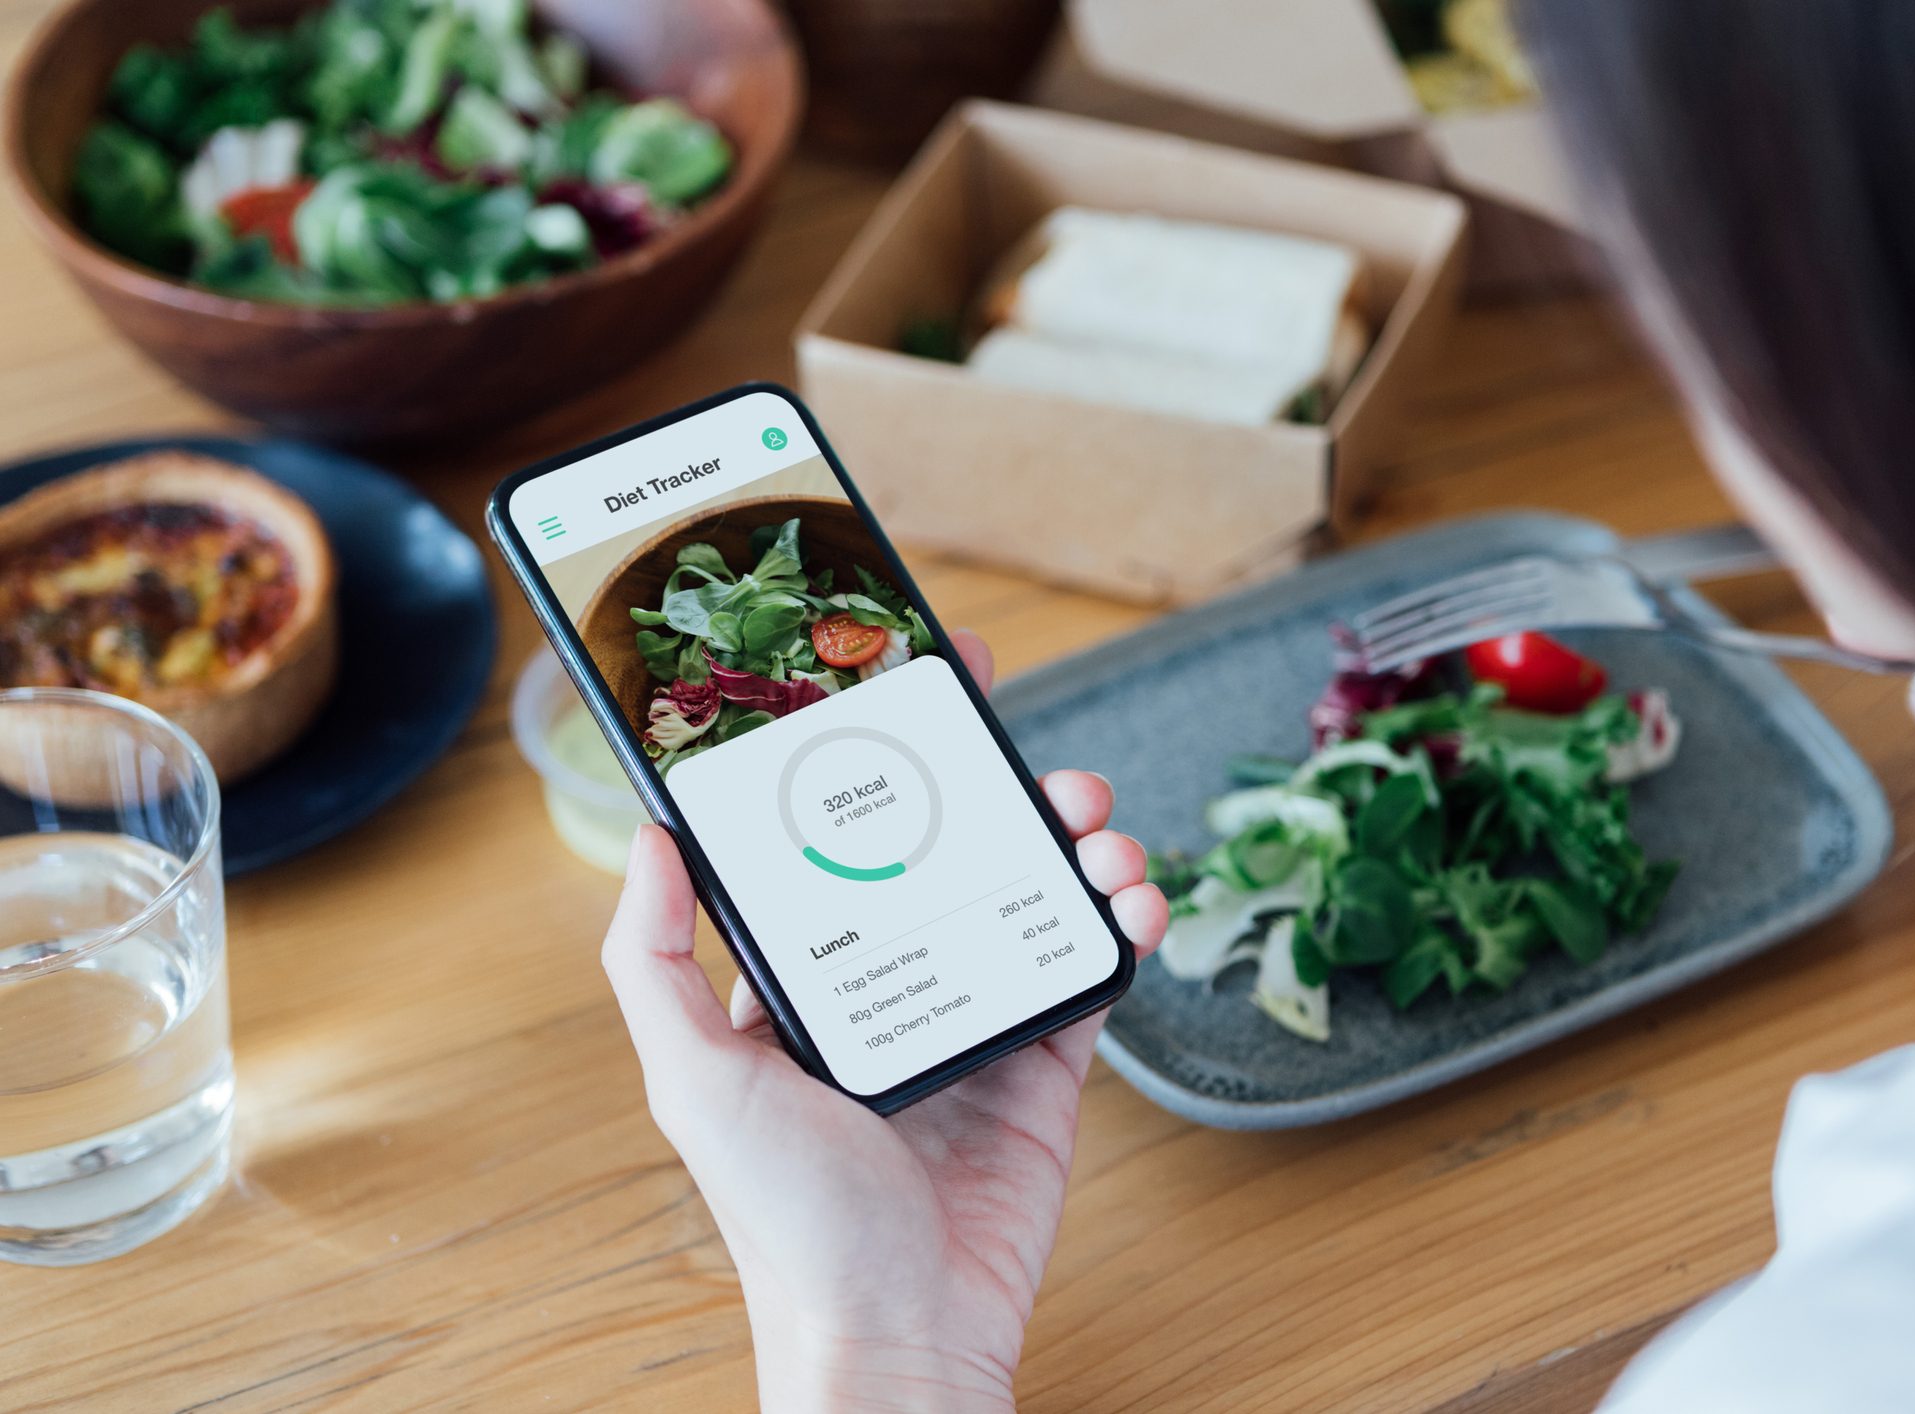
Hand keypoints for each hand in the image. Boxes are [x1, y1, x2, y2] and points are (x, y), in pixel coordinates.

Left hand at [601, 629, 1167, 1411]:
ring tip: (1095, 828)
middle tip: (1034, 756)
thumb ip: (655, 961)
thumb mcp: (694, 1080)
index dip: (884, 758)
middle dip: (1001, 790)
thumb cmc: (786, 1221)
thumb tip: (650, 836)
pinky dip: (1120, 924)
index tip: (916, 686)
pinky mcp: (1045, 1067)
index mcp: (809, 975)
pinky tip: (1132, 901)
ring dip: (1076, 846)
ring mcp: (973, 1018)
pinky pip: (1088, 972)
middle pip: (957, 849)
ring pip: (1033, 895)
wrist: (899, 1334)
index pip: (845, 835)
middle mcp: (893, 981)